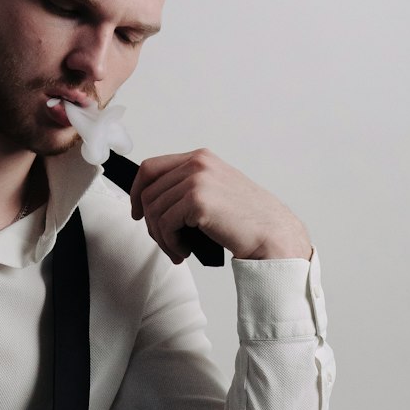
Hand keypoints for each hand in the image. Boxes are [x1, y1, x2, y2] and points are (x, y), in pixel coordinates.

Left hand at [131, 149, 311, 263]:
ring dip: (161, 238)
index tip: (137, 211)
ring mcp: (197, 181)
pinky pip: (165, 225)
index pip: (151, 168)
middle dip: (150, 223)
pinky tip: (184, 251)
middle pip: (148, 192)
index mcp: (200, 158)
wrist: (272, 234)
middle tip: (164, 241)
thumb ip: (187, 188)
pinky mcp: (197, 202)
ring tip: (177, 250)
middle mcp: (197, 164)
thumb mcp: (215, 191)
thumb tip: (152, 203)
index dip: (137, 192)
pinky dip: (170, 243)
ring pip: (153, 211)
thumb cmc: (247, 220)